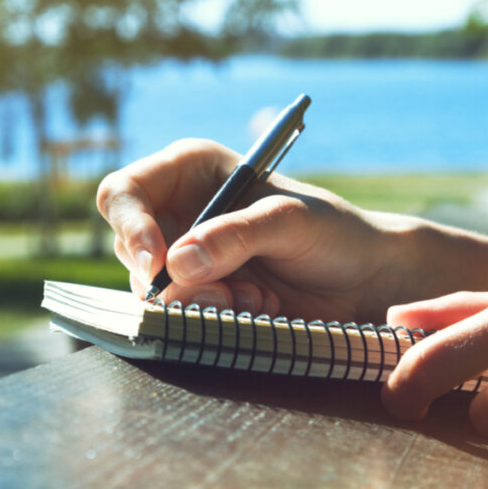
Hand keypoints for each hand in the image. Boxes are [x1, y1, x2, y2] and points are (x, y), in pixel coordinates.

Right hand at [96, 139, 411, 322]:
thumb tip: (176, 263)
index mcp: (189, 171)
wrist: (362, 282)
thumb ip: (236, 236)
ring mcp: (184, 256)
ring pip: (151, 288)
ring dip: (201, 302)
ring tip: (257, 299)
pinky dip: (213, 317)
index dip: (130, 226)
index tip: (156, 264)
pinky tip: (257, 308)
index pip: (124, 192)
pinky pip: (177, 314)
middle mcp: (177, 210)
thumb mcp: (290, 223)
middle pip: (129, 247)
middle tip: (224, 293)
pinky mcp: (197, 294)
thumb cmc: (332, 233)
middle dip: (171, 278)